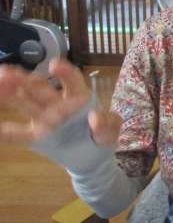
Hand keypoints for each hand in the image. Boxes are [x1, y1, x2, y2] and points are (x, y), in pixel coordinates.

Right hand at [0, 59, 120, 145]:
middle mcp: (58, 104)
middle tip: (6, 73)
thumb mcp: (112, 128)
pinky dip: (6, 132)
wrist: (93, 157)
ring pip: (25, 103)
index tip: (55, 65)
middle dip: (23, 79)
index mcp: (78, 97)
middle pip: (40, 88)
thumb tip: (95, 117)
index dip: (65, 72)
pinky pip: (18, 134)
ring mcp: (45, 119)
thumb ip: (107, 122)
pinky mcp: (37, 136)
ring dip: (9, 94)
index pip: (72, 81)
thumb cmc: (103, 135)